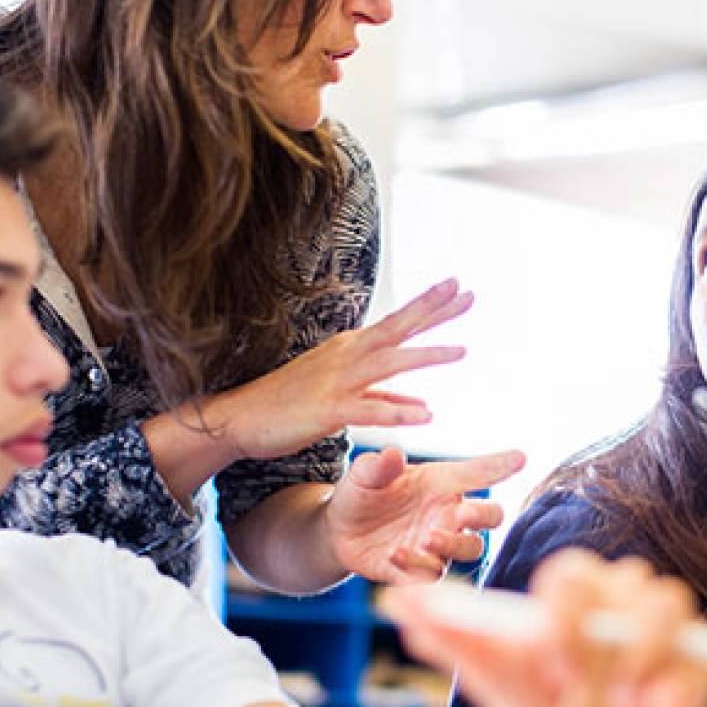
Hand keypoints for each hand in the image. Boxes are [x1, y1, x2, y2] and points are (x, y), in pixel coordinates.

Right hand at [217, 278, 471, 460]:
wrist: (240, 417)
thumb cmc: (290, 405)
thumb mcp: (344, 397)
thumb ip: (385, 398)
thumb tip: (423, 404)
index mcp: (350, 349)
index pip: (397, 323)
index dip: (429, 307)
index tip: (459, 289)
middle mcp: (346, 356)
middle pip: (396, 328)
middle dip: (432, 310)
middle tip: (466, 293)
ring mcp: (336, 380)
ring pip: (388, 363)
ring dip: (424, 355)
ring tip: (461, 351)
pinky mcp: (327, 409)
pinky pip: (368, 409)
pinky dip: (397, 410)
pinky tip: (426, 415)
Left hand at [324, 446, 524, 582]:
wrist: (339, 531)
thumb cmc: (361, 494)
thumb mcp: (362, 476)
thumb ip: (377, 467)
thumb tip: (392, 455)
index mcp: (442, 483)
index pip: (478, 472)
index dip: (499, 465)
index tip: (520, 457)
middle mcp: (449, 514)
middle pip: (490, 517)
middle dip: (484, 515)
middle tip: (461, 513)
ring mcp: (439, 545)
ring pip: (470, 549)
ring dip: (453, 544)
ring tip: (426, 538)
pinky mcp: (422, 571)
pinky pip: (434, 575)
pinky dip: (419, 567)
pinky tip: (396, 554)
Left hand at [389, 550, 706, 706]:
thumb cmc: (529, 703)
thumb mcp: (490, 677)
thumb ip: (451, 638)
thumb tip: (395, 604)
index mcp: (574, 592)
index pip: (573, 575)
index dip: (561, 609)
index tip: (540, 654)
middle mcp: (624, 600)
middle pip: (626, 591)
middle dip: (602, 641)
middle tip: (569, 684)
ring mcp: (665, 631)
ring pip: (664, 618)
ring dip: (641, 660)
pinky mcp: (695, 666)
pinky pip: (697, 663)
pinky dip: (676, 687)